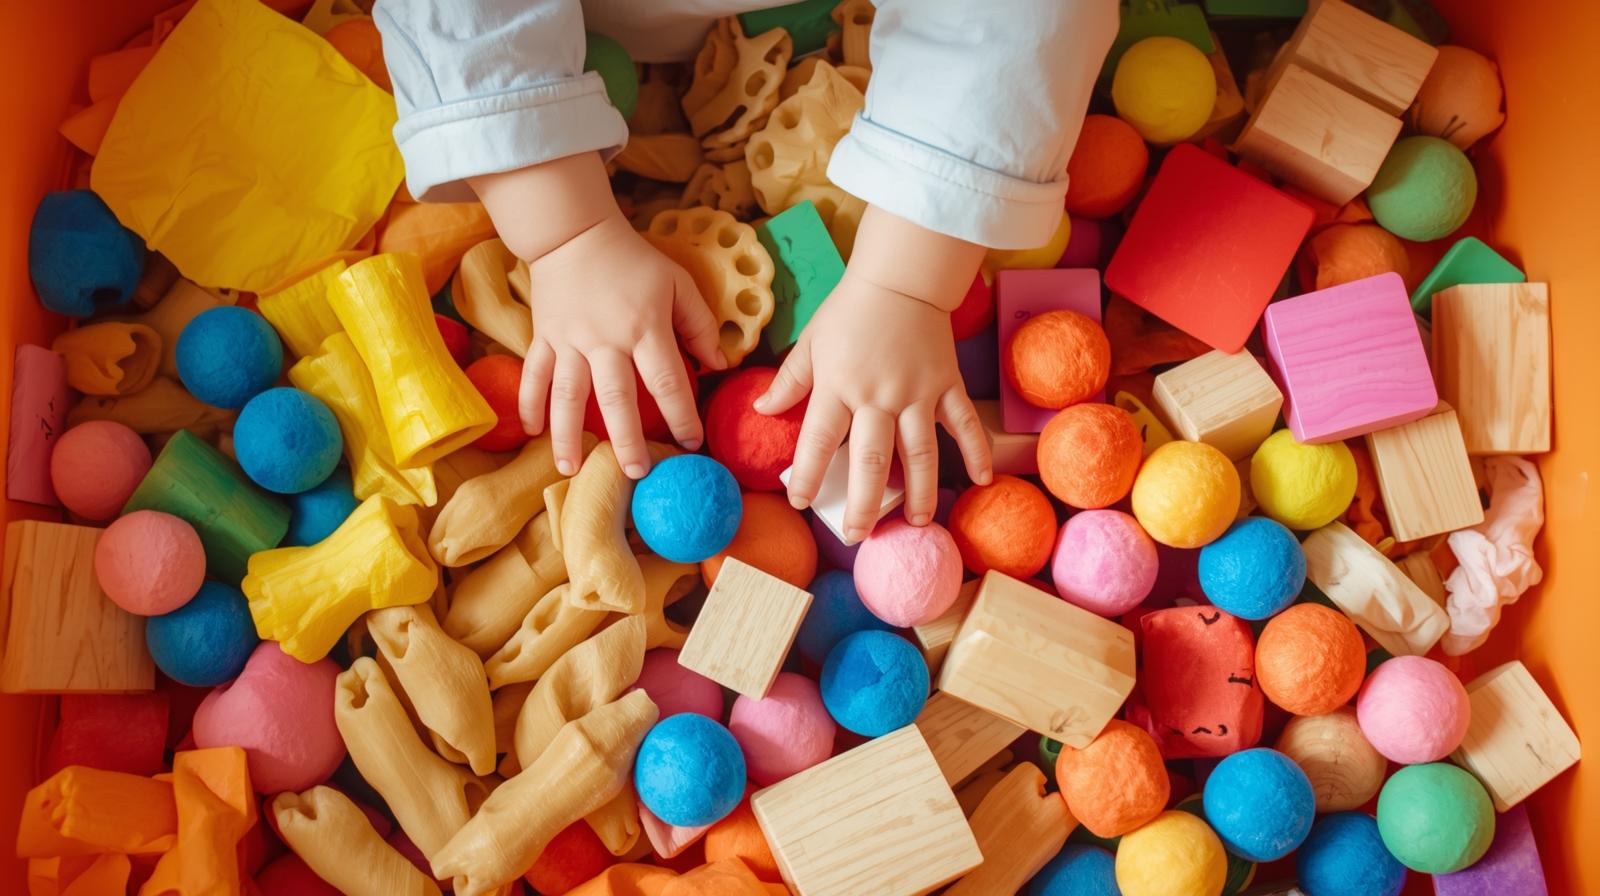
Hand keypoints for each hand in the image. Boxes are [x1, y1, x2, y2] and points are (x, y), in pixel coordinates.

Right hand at [471, 153, 725, 477]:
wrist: (575, 233)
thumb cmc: (633, 260)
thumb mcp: (678, 283)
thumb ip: (700, 325)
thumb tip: (719, 365)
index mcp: (645, 328)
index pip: (667, 382)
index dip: (682, 416)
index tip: (691, 443)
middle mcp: (606, 340)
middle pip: (617, 399)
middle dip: (627, 439)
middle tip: (636, 472)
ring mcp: (570, 341)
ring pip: (569, 395)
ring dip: (569, 435)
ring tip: (570, 469)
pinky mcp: (543, 337)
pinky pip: (535, 375)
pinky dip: (531, 403)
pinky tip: (532, 432)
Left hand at [756, 207, 992, 542]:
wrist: (901, 277)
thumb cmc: (850, 311)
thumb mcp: (811, 342)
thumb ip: (789, 380)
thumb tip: (763, 410)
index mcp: (838, 386)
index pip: (817, 441)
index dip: (806, 476)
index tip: (800, 502)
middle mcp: (878, 395)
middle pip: (870, 461)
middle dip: (862, 503)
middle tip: (858, 535)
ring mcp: (917, 392)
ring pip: (919, 452)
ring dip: (918, 491)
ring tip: (915, 522)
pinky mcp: (947, 385)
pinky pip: (963, 424)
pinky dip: (975, 452)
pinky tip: (978, 482)